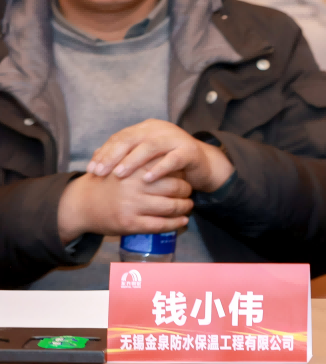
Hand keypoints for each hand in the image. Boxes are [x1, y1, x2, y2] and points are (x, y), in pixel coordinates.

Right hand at [57, 164, 191, 244]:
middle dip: (186, 190)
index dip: (181, 171)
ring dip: (184, 207)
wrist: (81, 204)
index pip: (169, 167)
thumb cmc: (107, 182)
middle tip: (190, 190)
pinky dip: (175, 224)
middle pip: (174, 188)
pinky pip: (160, 225)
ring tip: (188, 205)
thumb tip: (172, 156)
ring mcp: (132, 206)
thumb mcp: (123, 163)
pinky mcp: (130, 224)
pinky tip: (183, 221)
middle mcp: (134, 186)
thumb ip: (144, 159)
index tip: (186, 173)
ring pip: (170, 207)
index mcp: (134, 168)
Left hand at [87, 120, 233, 193]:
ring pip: (150, 146)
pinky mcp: (190, 151)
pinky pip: (173, 158)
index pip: (121, 137)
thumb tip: (94, 158)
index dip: (105, 153)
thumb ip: (124, 155)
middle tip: (101, 173)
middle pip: (132, 138)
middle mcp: (160, 129)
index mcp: (147, 128)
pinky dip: (159, 168)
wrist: (202, 164)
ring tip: (119, 175)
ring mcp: (176, 138)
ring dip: (132, 161)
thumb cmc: (168, 162)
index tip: (92, 170)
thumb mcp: (145, 157)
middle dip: (113, 156)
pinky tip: (147, 179)